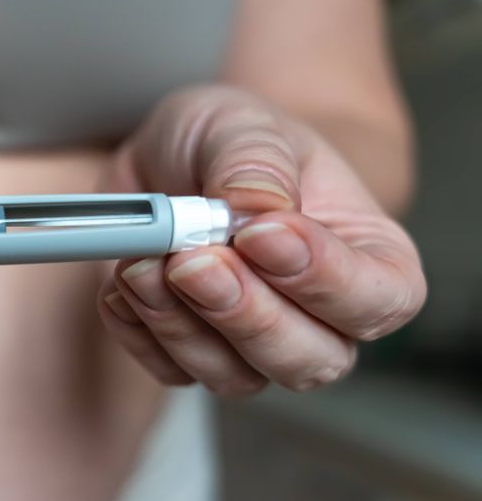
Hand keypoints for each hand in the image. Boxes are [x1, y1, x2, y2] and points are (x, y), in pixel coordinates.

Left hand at [96, 85, 425, 395]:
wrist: (170, 161)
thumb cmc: (230, 143)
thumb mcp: (242, 124)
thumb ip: (255, 162)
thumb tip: (256, 206)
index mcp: (370, 258)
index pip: (378, 300)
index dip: (324, 280)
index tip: (260, 234)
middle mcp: (321, 319)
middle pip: (309, 360)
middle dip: (244, 315)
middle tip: (191, 261)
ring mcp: (253, 348)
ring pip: (234, 376)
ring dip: (180, 325)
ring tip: (141, 261)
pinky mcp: (189, 356)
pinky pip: (170, 371)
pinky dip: (138, 332)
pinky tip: (122, 280)